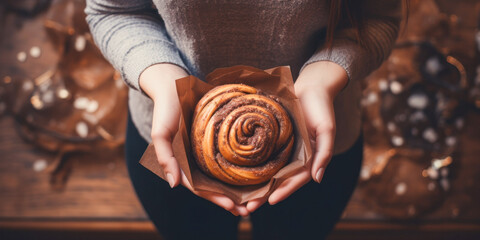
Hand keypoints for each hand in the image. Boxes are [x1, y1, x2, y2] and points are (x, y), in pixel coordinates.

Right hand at [139, 63, 247, 215]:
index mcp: (183, 163)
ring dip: (238, 187)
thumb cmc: (166, 109)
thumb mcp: (161, 133)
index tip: (232, 206)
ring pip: (223, 173)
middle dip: (230, 199)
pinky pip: (229, 154)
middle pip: (215, 184)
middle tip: (249, 210)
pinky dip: (240, 165)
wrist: (174, 83)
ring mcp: (206, 150)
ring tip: (256, 197)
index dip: (215, 198)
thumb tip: (174, 185)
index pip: (200, 187)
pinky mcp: (217, 138)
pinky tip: (255, 170)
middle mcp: (196, 160)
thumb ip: (165, 158)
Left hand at [246, 61, 347, 211]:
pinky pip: (263, 154)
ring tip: (240, 198)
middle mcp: (295, 157)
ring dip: (256, 185)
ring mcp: (284, 148)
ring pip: (269, 170)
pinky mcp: (273, 138)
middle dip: (264, 195)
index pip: (296, 180)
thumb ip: (324, 154)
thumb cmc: (321, 108)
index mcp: (309, 158)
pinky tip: (239, 172)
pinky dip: (253, 165)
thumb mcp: (327, 130)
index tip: (270, 202)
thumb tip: (318, 179)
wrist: (311, 86)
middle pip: (279, 180)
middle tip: (247, 208)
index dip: (284, 191)